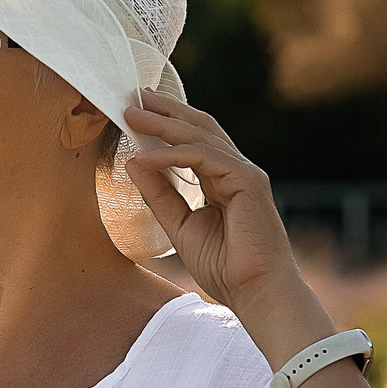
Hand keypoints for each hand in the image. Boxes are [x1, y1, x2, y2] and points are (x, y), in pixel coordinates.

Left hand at [121, 89, 299, 314]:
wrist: (254, 291)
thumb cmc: (225, 266)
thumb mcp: (180, 225)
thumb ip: (159, 194)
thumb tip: (134, 162)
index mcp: (224, 180)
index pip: (194, 142)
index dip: (166, 124)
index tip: (137, 113)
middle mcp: (237, 171)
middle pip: (199, 128)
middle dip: (166, 112)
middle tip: (134, 97)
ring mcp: (245, 173)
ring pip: (201, 137)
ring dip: (164, 125)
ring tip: (132, 114)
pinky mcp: (248, 181)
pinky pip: (204, 158)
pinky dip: (172, 155)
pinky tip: (145, 156)